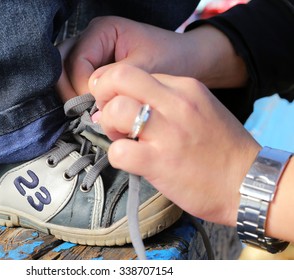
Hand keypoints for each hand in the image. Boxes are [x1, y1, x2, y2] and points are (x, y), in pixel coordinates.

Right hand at [57, 16, 190, 100]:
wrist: (187, 59)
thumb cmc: (171, 57)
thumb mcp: (146, 69)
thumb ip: (117, 85)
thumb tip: (93, 109)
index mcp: (102, 31)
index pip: (77, 62)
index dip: (82, 88)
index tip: (97, 107)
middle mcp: (92, 39)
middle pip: (61, 65)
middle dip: (69, 91)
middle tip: (82, 113)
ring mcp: (91, 53)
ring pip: (64, 74)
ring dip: (71, 95)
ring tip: (86, 113)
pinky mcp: (95, 68)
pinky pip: (76, 82)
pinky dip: (79, 97)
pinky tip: (91, 110)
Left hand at [89, 64, 259, 226]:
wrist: (249, 183)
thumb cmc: (221, 149)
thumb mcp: (201, 109)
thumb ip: (166, 101)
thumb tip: (127, 104)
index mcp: (185, 87)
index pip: (134, 73)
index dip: (118, 88)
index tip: (119, 103)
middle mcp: (175, 103)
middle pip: (120, 77)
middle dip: (103, 94)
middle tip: (110, 115)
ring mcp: (168, 132)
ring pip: (115, 109)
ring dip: (110, 125)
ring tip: (123, 139)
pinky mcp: (159, 162)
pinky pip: (119, 151)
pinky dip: (117, 156)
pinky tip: (131, 160)